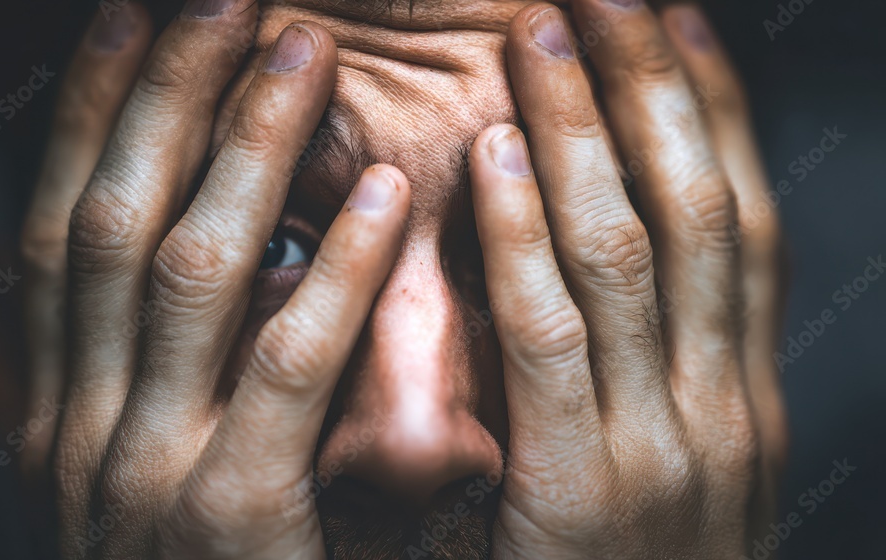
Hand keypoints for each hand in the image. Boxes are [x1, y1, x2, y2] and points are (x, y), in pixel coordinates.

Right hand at [20, 2, 409, 557]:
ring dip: (245, 150)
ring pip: (188, 272)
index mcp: (67, 401)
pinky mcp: (230, 521)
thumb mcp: (149, 456)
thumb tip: (219, 237)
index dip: (94, 111)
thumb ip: (168, 363)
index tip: (139, 18)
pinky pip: (285, 374)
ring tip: (301, 50)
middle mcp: (86, 420)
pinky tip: (383, 197)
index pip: (70, 225)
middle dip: (165, 97)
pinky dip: (329, 276)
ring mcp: (147, 470)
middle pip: (116, 220)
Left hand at [469, 2, 786, 556]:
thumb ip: (634, 372)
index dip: (710, 108)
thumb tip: (577, 256)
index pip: (738, 217)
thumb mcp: (662, 464)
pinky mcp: (589, 495)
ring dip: (590, 130)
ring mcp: (669, 446)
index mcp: (741, 392)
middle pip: (698, 204)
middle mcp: (724, 401)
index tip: (673, 22)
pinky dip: (529, 241)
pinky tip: (498, 157)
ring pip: (634, 249)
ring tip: (549, 32)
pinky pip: (555, 339)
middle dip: (652, 88)